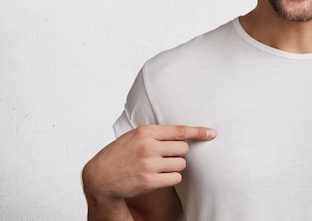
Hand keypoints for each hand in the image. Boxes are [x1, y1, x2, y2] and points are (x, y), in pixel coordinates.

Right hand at [83, 125, 215, 201]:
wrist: (100, 177)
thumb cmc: (119, 154)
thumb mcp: (134, 136)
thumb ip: (156, 133)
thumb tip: (184, 135)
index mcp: (145, 132)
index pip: (179, 131)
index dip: (198, 132)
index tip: (212, 133)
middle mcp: (148, 147)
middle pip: (183, 149)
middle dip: (179, 153)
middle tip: (167, 156)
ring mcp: (149, 165)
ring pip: (181, 164)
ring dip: (174, 166)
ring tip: (158, 167)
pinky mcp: (150, 181)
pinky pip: (175, 178)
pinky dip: (171, 178)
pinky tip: (159, 176)